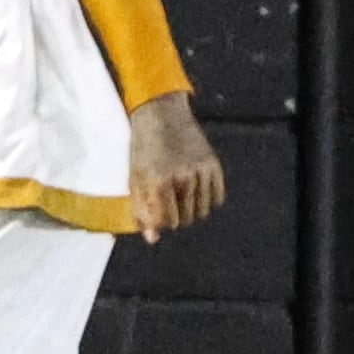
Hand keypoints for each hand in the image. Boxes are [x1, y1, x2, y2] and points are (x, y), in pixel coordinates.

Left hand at [127, 91, 226, 242]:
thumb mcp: (135, 177)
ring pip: (202, 211)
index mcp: (158, 180)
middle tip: (168, 202)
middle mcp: (181, 176)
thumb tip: (153, 239)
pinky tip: (196, 190)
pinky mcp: (214, 164)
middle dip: (176, 217)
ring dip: (191, 210)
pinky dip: (208, 200)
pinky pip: (217, 198)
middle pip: (185, 219)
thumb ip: (142, 210)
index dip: (161, 222)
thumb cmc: (144, 147)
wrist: (161, 114)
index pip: (166, 221)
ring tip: (180, 196)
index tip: (158, 213)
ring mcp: (200, 170)